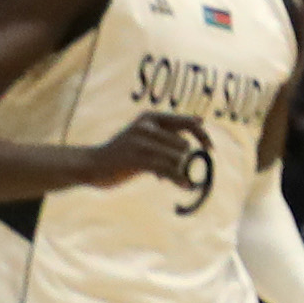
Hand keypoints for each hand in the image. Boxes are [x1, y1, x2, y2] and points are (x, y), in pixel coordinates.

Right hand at [77, 112, 206, 190]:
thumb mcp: (145, 135)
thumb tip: (199, 121)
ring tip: (166, 176)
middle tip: (173, 169)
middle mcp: (146, 126)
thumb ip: (168, 131)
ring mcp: (140, 142)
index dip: (203, 136)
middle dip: (183, 160)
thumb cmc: (124, 152)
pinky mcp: (136, 159)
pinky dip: (179, 179)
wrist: (92, 164)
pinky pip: (167, 170)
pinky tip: (186, 185)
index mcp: (150, 117)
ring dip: (178, 171)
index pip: (187, 122)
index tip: (211, 148)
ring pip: (176, 158)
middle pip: (183, 145)